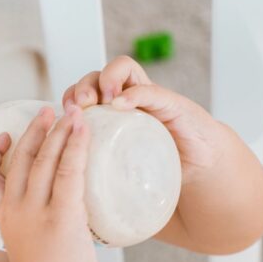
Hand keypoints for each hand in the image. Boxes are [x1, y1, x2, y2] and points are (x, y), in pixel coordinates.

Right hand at [0, 104, 98, 261]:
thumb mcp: (31, 252)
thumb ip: (42, 231)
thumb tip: (70, 223)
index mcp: (3, 218)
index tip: (5, 137)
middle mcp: (15, 209)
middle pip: (20, 159)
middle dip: (34, 130)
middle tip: (48, 110)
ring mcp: (36, 211)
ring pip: (44, 159)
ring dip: (57, 131)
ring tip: (70, 111)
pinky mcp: (62, 215)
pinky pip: (68, 171)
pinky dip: (75, 146)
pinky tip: (82, 130)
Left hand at [61, 55, 226, 184]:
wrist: (200, 172)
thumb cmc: (156, 173)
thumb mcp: (118, 172)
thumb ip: (96, 171)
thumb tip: (64, 192)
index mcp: (110, 115)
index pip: (83, 92)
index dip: (69, 97)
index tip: (62, 116)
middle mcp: (128, 100)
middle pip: (96, 76)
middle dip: (81, 87)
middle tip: (77, 107)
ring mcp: (150, 98)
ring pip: (121, 69)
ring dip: (104, 79)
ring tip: (96, 101)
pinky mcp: (172, 104)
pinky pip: (150, 90)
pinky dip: (134, 94)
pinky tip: (120, 104)